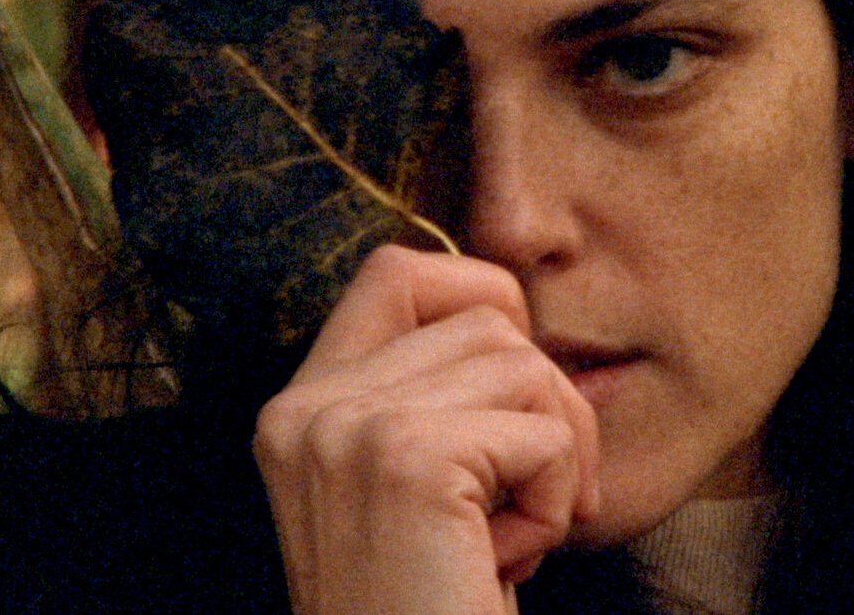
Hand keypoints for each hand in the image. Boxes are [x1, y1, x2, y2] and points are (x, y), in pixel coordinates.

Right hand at [254, 245, 600, 614]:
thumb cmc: (429, 607)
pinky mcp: (405, 460)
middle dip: (548, 402)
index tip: (518, 388)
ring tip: (510, 539)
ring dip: (553, 457)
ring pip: (525, 365)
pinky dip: (554, 501)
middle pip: (487, 316)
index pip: (397, 271)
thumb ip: (433, 398)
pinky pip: (543, 433)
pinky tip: (508, 563)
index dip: (480, 296)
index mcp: (299, 408)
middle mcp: (308, 407)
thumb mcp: (413, 489)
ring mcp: (348, 428)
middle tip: (544, 495)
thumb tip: (517, 315)